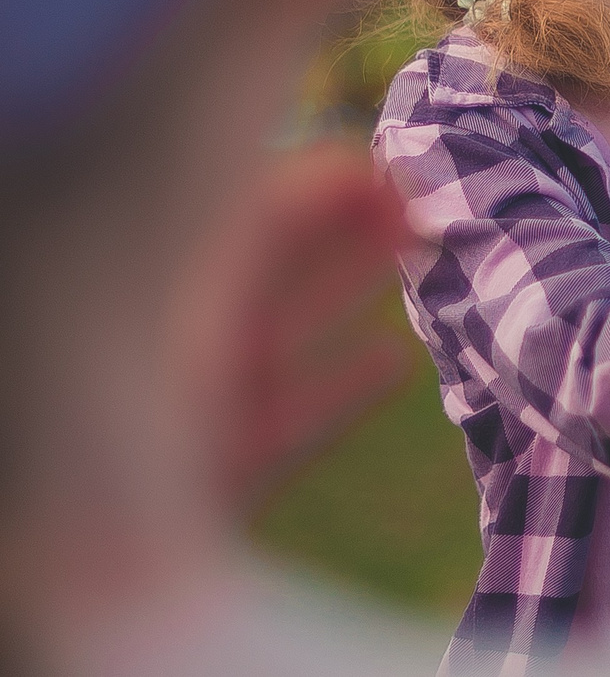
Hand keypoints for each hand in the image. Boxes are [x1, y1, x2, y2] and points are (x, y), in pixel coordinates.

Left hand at [173, 141, 417, 515]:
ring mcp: (219, 394)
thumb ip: (272, 224)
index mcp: (175, 281)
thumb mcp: (205, 289)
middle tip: (420, 207)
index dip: (327, 186)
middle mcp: (195, 328)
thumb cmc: (140, 392)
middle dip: (350, 227)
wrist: (101, 534)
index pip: (257, 212)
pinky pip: (307, 406)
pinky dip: (351, 382)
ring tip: (416, 256)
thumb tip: (347, 163)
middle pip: (281, 260)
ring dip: (357, 288)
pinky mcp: (243, 457)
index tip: (394, 176)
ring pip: (298, 324)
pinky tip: (397, 359)